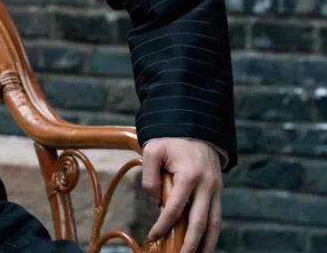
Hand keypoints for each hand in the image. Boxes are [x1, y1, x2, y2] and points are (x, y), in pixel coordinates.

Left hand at [142, 138, 222, 252]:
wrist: (195, 127)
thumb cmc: (171, 140)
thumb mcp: (153, 151)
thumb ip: (150, 178)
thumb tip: (156, 204)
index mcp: (189, 175)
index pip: (176, 208)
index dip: (163, 225)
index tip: (153, 236)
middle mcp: (207, 186)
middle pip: (200, 222)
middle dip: (190, 244)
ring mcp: (215, 190)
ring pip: (214, 224)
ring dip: (207, 244)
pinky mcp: (218, 192)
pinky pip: (217, 217)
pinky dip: (212, 233)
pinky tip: (205, 245)